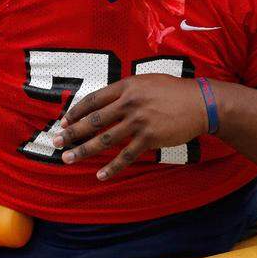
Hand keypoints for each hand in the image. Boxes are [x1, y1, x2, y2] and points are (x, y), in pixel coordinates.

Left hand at [52, 74, 207, 179]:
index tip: (63, 122)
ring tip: (67, 158)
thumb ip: (126, 90)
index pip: (94, 99)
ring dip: (83, 150)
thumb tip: (106, 102)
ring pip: (104, 139)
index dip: (76, 112)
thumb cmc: (174, 91)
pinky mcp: (150, 137)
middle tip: (55, 141)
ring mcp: (139, 121)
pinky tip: (100, 175)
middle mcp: (129, 103)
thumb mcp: (147, 81)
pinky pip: (126, 155)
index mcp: (127, 86)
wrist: (201, 103)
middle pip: (93, 120)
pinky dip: (112, 167)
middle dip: (71, 132)